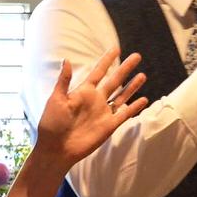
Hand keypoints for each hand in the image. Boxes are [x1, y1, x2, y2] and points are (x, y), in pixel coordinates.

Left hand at [33, 50, 148, 167]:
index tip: (116, 48)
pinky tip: (144, 99)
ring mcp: (104, 112)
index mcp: (83, 91)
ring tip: (143, 75)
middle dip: (125, 68)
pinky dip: (134, 107)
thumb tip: (66, 59)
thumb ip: (64, 81)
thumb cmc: (52, 124)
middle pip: (115, 80)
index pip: (98, 72)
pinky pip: (125, 113)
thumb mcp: (56, 99)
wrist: (57, 148)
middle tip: (137, 56)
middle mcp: (96, 100)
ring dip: (132, 86)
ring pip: (122, 95)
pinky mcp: (109, 125)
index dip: (107, 60)